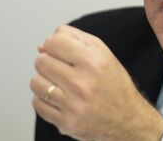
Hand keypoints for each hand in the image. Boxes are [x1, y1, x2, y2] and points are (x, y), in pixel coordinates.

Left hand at [30, 25, 162, 140]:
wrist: (126, 119)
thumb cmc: (113, 84)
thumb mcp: (103, 54)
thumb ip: (74, 39)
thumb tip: (42, 45)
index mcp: (94, 62)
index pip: (55, 42)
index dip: (52, 43)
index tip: (58, 50)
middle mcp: (84, 83)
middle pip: (42, 61)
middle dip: (47, 61)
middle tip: (59, 68)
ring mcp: (74, 105)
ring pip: (35, 82)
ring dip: (43, 81)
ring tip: (58, 83)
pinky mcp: (66, 122)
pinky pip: (37, 103)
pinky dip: (44, 100)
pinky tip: (58, 98)